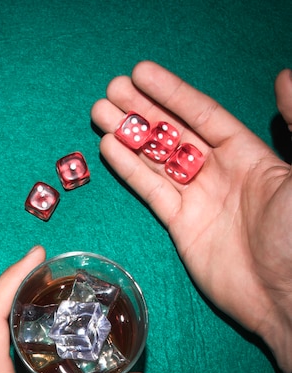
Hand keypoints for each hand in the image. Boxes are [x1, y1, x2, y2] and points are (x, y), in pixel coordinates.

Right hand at [91, 61, 291, 372]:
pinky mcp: (180, 224)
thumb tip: (283, 74)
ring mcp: (197, 198)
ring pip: (156, 159)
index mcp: (249, 154)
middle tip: (111, 90)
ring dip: (129, 135)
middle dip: (142, 110)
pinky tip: (109, 147)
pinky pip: (151, 191)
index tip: (141, 73)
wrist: (287, 298)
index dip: (171, 93)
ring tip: (100, 111)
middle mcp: (219, 171)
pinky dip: (130, 170)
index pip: (202, 114)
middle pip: (172, 133)